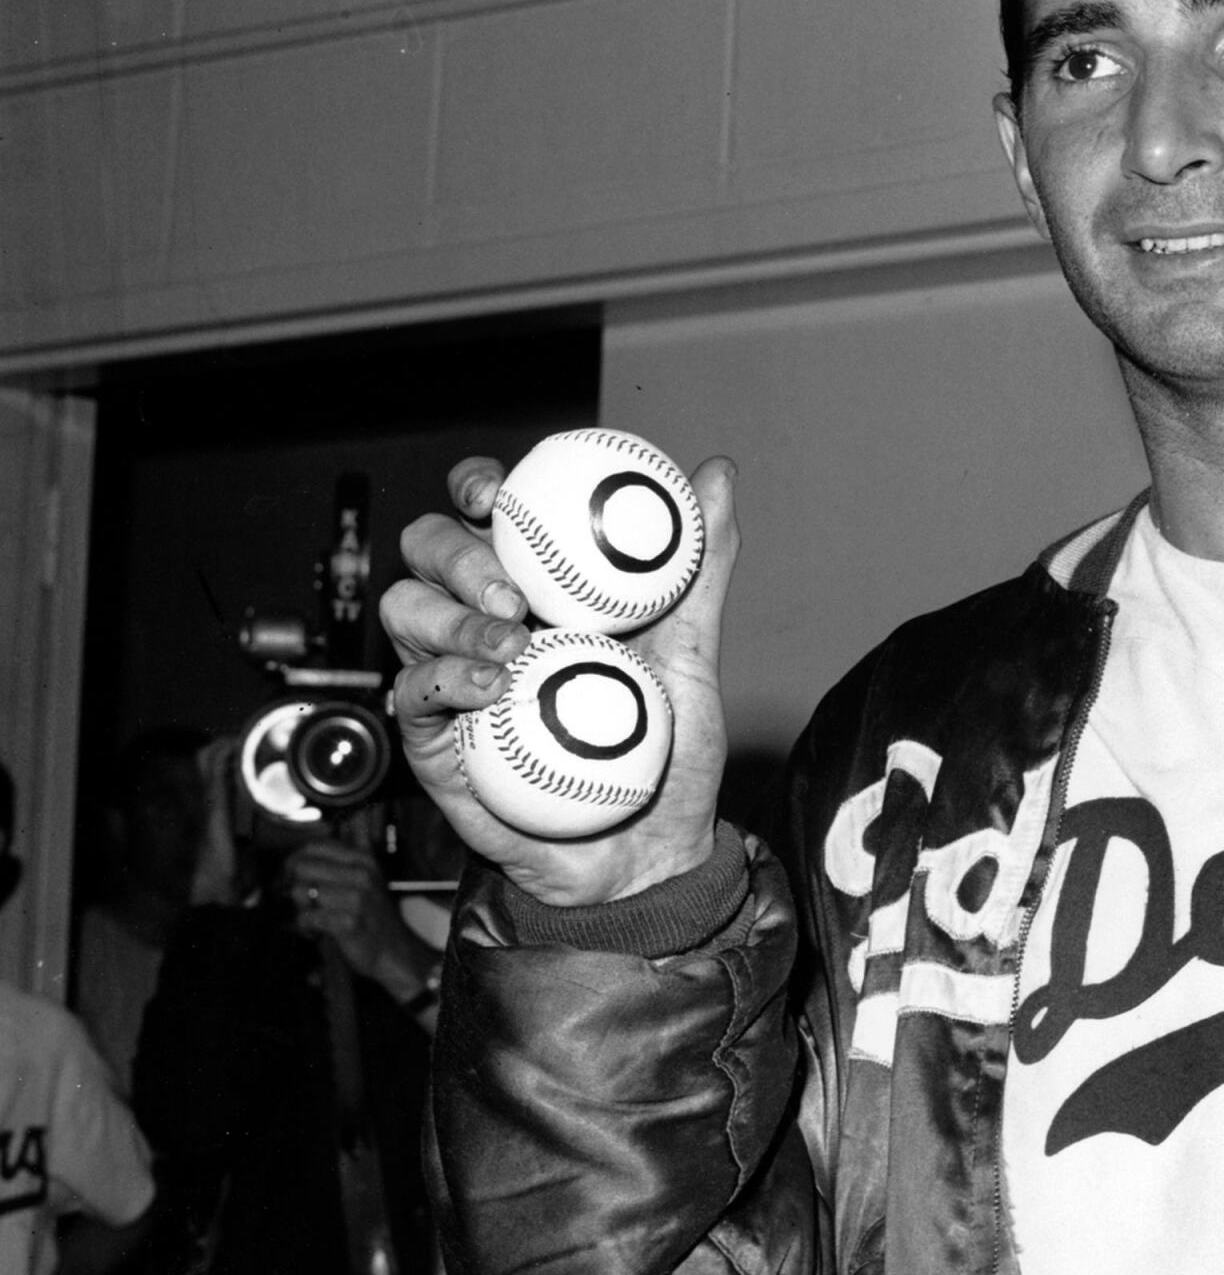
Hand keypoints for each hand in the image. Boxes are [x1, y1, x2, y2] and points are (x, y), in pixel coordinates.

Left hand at [285, 838, 435, 998]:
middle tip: (300, 900)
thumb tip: (338, 830)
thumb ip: (354, 852)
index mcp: (363, 859)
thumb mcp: (370, 877)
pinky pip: (306, 917)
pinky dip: (305, 926)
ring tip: (313, 915)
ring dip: (299, 907)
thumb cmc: (373, 914)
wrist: (393, 949)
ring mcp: (356, 898)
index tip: (293, 876)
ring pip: (300, 892)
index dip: (295, 860)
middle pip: (301, 867)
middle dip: (292, 884)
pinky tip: (317, 929)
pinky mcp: (348, 922)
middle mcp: (361, 874)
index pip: (313, 846)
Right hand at [378, 454, 739, 907]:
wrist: (652, 852)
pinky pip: (412, 694)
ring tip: (510, 643)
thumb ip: (701, 564)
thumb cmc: (669, 751)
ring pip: (404, 612)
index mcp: (536, 587)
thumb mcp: (694, 650)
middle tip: (511, 589)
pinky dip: (442, 678)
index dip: (475, 488)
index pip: (483, 514)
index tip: (497, 495)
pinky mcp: (436, 741)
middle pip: (426, 550)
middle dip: (455, 552)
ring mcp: (453, 679)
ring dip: (449, 615)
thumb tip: (717, 474)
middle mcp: (484, 622)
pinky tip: (489, 688)